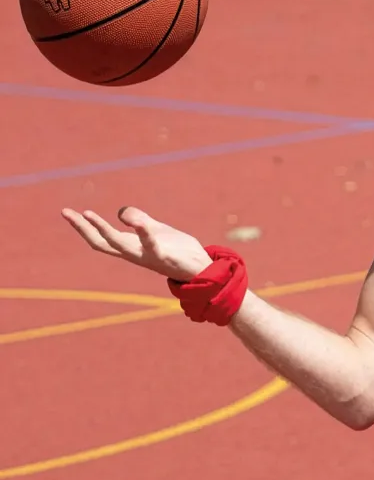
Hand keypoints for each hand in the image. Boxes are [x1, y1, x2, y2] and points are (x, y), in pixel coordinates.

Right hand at [61, 205, 212, 281]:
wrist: (201, 268)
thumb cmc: (178, 250)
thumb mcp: (156, 230)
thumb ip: (139, 220)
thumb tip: (120, 213)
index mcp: (131, 247)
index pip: (101, 238)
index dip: (84, 226)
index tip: (68, 212)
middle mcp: (134, 254)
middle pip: (102, 242)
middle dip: (82, 228)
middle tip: (66, 212)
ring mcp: (146, 256)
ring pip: (118, 244)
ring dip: (102, 229)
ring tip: (88, 213)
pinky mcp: (163, 256)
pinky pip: (151, 245)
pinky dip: (144, 233)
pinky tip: (138, 222)